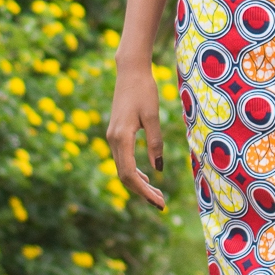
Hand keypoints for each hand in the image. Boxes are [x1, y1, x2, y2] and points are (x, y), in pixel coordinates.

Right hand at [106, 58, 165, 207]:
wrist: (130, 71)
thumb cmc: (144, 90)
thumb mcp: (153, 116)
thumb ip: (155, 143)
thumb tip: (158, 169)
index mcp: (122, 137)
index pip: (130, 174)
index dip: (144, 191)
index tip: (159, 202)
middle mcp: (113, 140)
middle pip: (125, 176)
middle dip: (143, 192)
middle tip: (161, 203)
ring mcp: (112, 137)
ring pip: (123, 168)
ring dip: (139, 183)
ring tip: (157, 194)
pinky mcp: (116, 133)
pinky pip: (123, 159)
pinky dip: (134, 171)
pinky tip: (147, 177)